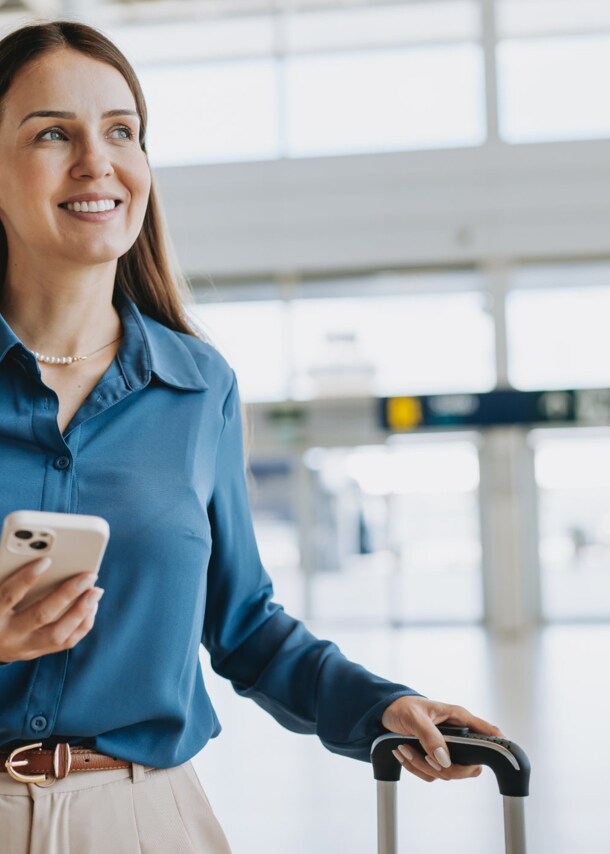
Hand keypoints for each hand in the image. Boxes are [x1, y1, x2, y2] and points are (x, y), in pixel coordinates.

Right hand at [0, 557, 103, 662]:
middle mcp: (8, 635)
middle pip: (41, 615)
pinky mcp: (34, 653)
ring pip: (57, 635)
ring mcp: (23, 648)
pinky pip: (64, 643)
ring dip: (81, 612)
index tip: (46, 561)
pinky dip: (82, 625)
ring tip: (95, 592)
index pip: (9, 596)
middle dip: (68, 594)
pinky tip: (91, 608)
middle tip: (89, 577)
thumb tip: (41, 561)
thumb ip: (8, 580)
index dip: (26, 578)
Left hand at [380, 695, 501, 782]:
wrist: (385, 714)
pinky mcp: (435, 759)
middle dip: (443, 766)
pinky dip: (415, 768)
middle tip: (423, 754)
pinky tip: (403, 753)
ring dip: (422, 765)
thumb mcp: (414, 717)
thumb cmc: (402, 707)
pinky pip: (431, 775)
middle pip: (468, 766)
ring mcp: (446, 750)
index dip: (499, 746)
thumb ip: (430, 737)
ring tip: (405, 747)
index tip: (501, 759)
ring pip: (446, 773)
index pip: (488, 732)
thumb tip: (444, 759)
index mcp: (459, 718)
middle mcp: (457, 736)